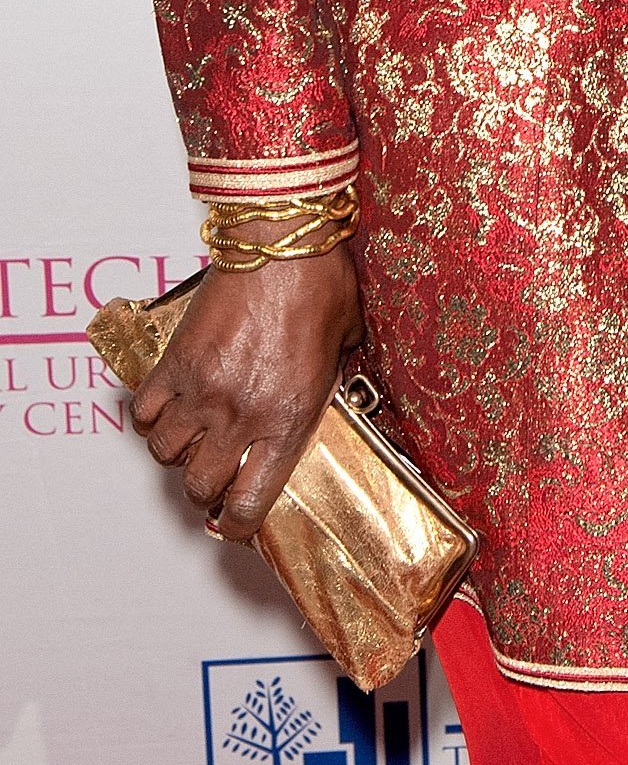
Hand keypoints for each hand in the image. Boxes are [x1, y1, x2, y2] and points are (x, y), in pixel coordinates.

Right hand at [131, 247, 360, 542]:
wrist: (283, 241)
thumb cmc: (322, 284)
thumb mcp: (345, 345)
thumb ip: (332, 379)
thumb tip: (330, 388)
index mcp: (289, 420)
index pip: (250, 503)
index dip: (238, 524)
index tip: (234, 521)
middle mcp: (242, 415)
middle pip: (200, 486)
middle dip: (205, 490)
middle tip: (213, 475)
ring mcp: (203, 391)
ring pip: (167, 454)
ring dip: (176, 453)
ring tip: (191, 438)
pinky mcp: (176, 363)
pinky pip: (144, 412)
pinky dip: (150, 417)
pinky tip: (166, 407)